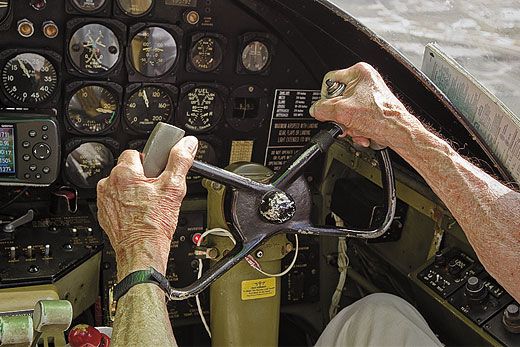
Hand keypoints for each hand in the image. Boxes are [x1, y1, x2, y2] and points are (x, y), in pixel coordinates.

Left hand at [97, 137, 197, 279]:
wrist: (142, 252)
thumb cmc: (154, 225)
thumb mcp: (174, 188)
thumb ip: (180, 161)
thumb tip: (187, 144)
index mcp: (124, 173)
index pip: (135, 153)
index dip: (149, 161)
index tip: (157, 171)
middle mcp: (109, 184)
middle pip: (128, 170)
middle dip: (142, 177)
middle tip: (156, 191)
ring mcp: (105, 200)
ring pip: (121, 186)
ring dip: (133, 191)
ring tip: (148, 205)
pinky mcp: (104, 214)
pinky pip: (115, 202)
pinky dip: (126, 205)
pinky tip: (139, 214)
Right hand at [310, 62, 421, 147]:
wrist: (398, 131)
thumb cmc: (381, 117)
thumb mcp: (342, 111)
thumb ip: (322, 109)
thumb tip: (315, 110)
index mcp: (359, 72)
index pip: (330, 81)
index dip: (326, 98)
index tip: (328, 110)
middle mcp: (365, 81)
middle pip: (338, 99)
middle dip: (340, 116)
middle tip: (343, 122)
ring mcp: (370, 95)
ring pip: (347, 111)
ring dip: (348, 124)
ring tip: (356, 129)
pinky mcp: (373, 108)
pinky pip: (356, 117)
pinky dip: (357, 127)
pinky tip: (362, 132)